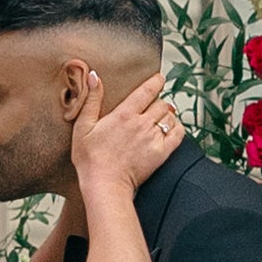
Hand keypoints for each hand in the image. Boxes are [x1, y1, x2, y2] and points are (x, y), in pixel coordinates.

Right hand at [74, 66, 182, 197]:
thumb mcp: (83, 126)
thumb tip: (94, 76)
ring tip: (159, 117)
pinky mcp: (161, 153)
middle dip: (158, 101)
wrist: (104, 185)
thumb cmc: (90, 159)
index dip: (156, 81)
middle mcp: (142, 124)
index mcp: (124, 114)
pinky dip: (177, 128)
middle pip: (161, 103)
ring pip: (170, 117)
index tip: (158, 79)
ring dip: (166, 114)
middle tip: (152, 105)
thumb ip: (91, 100)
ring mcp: (154, 138)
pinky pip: (178, 134)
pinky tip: (170, 129)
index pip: (147, 90)